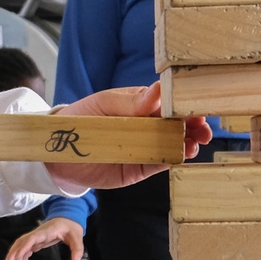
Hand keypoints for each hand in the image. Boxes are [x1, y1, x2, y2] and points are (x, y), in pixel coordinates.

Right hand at [3, 218, 84, 259]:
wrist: (68, 219)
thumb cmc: (71, 227)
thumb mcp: (77, 237)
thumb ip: (77, 250)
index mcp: (45, 232)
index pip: (31, 238)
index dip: (23, 247)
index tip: (17, 257)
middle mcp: (37, 235)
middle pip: (21, 243)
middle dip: (13, 254)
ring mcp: (35, 239)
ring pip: (20, 247)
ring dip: (15, 259)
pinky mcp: (36, 243)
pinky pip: (25, 252)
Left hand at [44, 82, 211, 191]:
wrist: (57, 151)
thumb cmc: (80, 119)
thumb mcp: (103, 104)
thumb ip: (131, 101)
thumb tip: (158, 90)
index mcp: (140, 105)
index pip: (168, 103)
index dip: (184, 105)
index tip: (196, 107)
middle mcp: (147, 126)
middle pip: (176, 125)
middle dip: (193, 125)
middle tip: (204, 128)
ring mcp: (145, 148)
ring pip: (173, 145)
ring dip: (187, 143)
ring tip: (195, 142)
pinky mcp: (139, 168)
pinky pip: (160, 163)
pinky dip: (173, 160)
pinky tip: (182, 155)